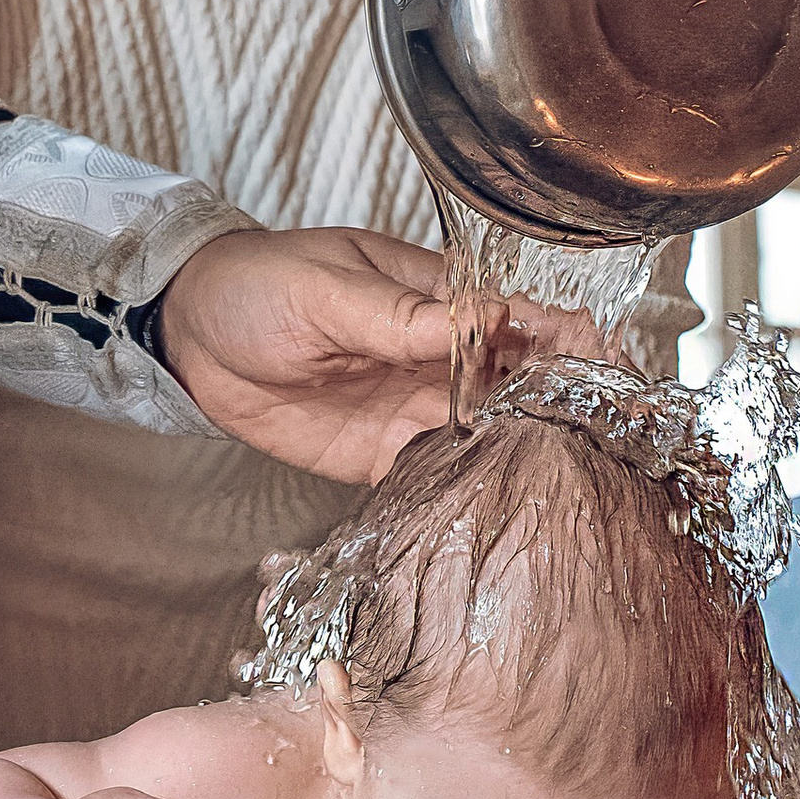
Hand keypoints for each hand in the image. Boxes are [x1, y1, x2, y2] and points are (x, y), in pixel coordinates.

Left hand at [156, 226, 574, 483]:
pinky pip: (439, 477)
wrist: (189, 339)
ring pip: (493, 435)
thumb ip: (400, 314)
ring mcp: (414, 408)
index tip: (610, 370)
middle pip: (523, 383)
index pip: (522, 317)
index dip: (572, 342)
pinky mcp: (382, 454)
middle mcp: (437, 358)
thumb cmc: (256, 287)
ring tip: (572, 484)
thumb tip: (485, 315)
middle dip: (567, 407)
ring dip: (528, 455)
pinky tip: (500, 510)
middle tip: (609, 440)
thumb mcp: (325, 290)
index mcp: (434, 299)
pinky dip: (469, 492)